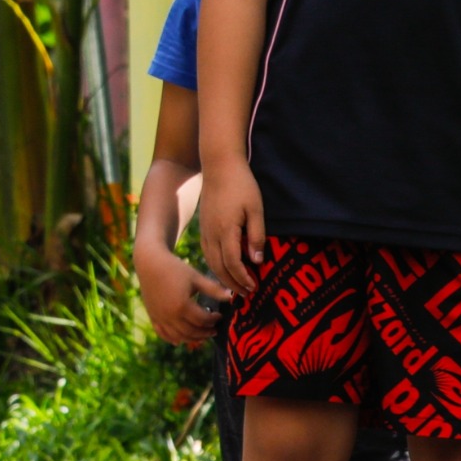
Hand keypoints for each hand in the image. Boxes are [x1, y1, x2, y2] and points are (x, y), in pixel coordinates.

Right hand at [133, 240, 228, 346]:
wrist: (150, 263)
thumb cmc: (175, 268)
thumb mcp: (196, 277)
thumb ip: (214, 289)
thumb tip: (232, 296)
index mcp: (182, 305)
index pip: (203, 320)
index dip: (214, 320)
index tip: (220, 316)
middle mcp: (170, 315)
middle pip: (192, 332)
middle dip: (205, 332)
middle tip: (214, 330)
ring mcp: (160, 317)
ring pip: (178, 336)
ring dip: (192, 338)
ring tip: (202, 335)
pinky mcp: (152, 316)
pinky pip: (163, 333)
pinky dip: (172, 339)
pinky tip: (180, 341)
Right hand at [198, 160, 267, 295]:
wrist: (219, 165)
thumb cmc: (241, 185)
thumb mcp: (256, 209)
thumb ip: (257, 235)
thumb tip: (257, 260)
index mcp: (225, 230)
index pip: (233, 263)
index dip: (243, 278)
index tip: (255, 288)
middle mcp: (211, 234)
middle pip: (218, 267)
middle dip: (232, 283)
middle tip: (246, 295)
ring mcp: (205, 230)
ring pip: (210, 261)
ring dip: (222, 277)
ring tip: (235, 286)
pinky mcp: (203, 226)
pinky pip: (207, 252)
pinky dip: (215, 265)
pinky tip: (223, 268)